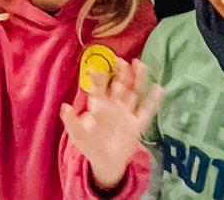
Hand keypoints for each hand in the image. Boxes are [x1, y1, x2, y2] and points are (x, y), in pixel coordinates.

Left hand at [61, 59, 163, 192]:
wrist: (106, 162)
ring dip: (136, 79)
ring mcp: (127, 114)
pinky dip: (153, 100)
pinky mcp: (137, 124)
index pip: (99, 89)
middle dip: (120, 73)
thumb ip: (72, 122)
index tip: (97, 70)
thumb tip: (64, 107)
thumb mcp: (78, 135)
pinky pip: (146, 110)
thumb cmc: (91, 145)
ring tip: (139, 65)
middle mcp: (115, 106)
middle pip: (119, 86)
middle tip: (121, 61)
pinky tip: (159, 88)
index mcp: (100, 106)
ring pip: (133, 93)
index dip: (98, 79)